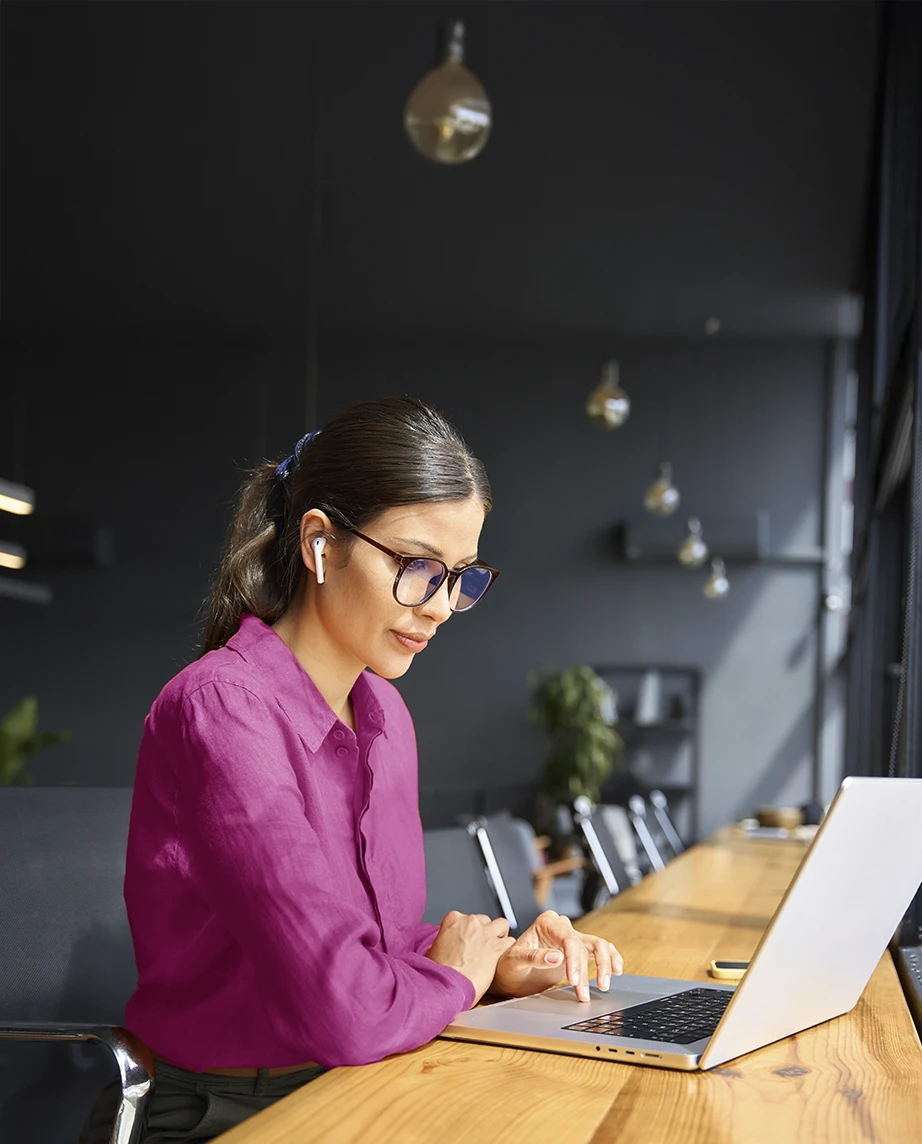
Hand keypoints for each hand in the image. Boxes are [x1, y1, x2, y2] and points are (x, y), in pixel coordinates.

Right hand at [426, 910, 516, 1003]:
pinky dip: (507, 949)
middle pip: (484, 920)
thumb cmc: (439, 971)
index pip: (466, 917)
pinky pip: (509, 942)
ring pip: (502, 925)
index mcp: (453, 920)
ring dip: (499, 935)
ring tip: (494, 948)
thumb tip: (443, 946)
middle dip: (484, 932)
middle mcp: (470, 922)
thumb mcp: (432, 950)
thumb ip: (442, 942)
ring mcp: (485, 933)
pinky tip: (501, 958)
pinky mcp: (497, 947)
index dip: (468, 931)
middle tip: (481, 947)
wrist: (447, 984)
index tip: (468, 940)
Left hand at [489, 910, 622, 1001]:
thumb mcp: (515, 961)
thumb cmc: (508, 966)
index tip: (574, 980)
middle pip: (586, 942)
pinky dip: (610, 959)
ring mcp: (571, 938)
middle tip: (586, 992)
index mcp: (546, 922)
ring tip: (604, 985)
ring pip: (598, 945)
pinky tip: (616, 970)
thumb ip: (535, 957)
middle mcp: (561, 926)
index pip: (569, 938)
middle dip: (591, 968)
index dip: (575, 960)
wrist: (509, 974)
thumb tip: (557, 957)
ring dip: (605, 965)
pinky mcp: (578, 951)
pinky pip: (599, 951)